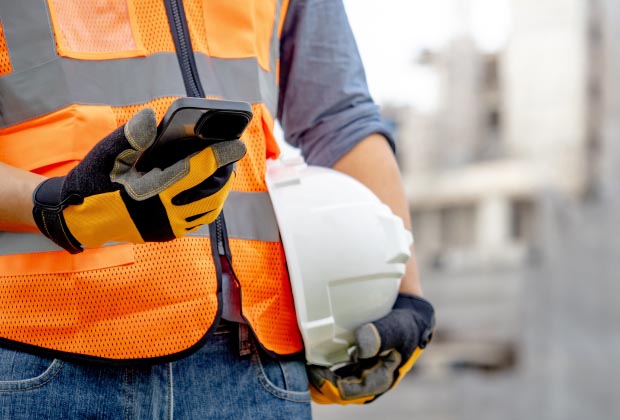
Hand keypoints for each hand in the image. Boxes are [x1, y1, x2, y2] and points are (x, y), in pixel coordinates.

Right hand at [32, 108, 245, 252]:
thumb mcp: (107, 154)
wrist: (80, 217)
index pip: (195, 171)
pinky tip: (208, 188)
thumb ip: (131, 136)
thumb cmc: (94, 180)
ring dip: (220, 190)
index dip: (219, 156)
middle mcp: (164, 214)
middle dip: (225, 173)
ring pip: (208, 210)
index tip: (237, 144)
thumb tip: (152, 118)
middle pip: (211, 193)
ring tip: (223, 171)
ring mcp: (167, 228)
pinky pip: (198, 220)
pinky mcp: (168, 234)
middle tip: (231, 156)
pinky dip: (209, 204)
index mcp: (150, 191)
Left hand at [308, 293, 434, 403]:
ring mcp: (362, 373)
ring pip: (334, 384)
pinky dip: (323, 367)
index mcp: (380, 380)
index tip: (312, 371)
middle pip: (337, 392)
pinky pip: (336, 372)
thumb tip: (361, 348)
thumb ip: (382, 335)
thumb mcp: (400, 327)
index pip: (348, 392)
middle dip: (318, 386)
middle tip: (299, 371)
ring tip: (301, 367)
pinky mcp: (356, 363)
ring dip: (318, 379)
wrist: (413, 315)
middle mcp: (369, 381)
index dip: (327, 385)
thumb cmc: (408, 324)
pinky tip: (310, 358)